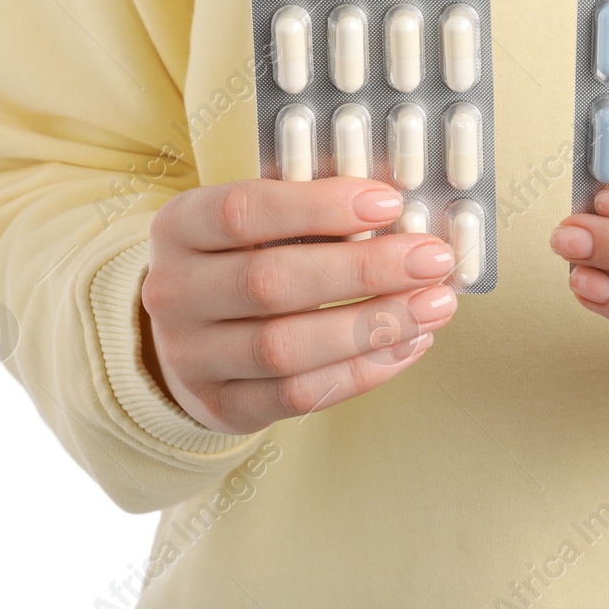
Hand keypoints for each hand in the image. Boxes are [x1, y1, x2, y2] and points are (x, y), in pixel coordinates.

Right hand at [141, 177, 458, 433]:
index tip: (389, 202)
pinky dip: (362, 372)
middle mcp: (173, 293)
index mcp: (179, 227)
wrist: (190, 335)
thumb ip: (314, 211)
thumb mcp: (258, 223)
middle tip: (432, 259)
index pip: (243, 211)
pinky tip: (409, 344)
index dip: (319, 206)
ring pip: (285, 347)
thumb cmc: (243, 259)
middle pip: (270, 283)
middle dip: (364, 270)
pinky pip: (297, 396)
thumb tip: (403, 208)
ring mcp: (190, 357)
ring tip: (435, 305)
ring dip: (372, 326)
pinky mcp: (221, 407)